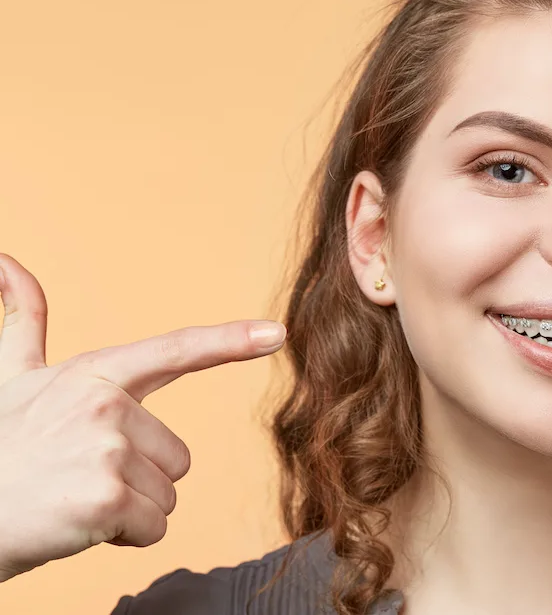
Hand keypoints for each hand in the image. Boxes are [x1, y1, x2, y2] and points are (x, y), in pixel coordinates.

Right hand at [0, 253, 286, 581]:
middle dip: (139, 478)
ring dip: (130, 509)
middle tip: (80, 477)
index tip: (277, 332)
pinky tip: (79, 524)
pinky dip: (125, 538)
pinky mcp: (108, 497)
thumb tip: (6, 260)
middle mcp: (106, 404)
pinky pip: (155, 527)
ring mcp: (108, 448)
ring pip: (168, 494)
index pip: (175, 350)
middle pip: (178, 456)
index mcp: (94, 374)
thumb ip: (24, 324)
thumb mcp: (11, 382)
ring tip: (75, 497)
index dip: (231, 340)